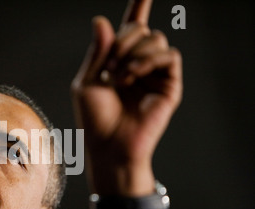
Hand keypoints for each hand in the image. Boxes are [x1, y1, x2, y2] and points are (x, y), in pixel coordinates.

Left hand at [71, 0, 181, 195]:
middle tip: (109, 67)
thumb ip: (97, 52)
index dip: (138, 7)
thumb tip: (102, 20)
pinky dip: (150, 58)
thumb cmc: (94, 119)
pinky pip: (169, 55)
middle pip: (140, 29)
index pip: (131, 29)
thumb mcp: (87, 82)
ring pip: (155, 38)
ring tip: (120, 77)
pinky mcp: (170, 85)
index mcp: (119, 62)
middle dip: (122, 41)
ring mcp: (155, 74)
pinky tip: (133, 75)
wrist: (108, 146)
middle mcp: (139, 65)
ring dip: (133, 52)